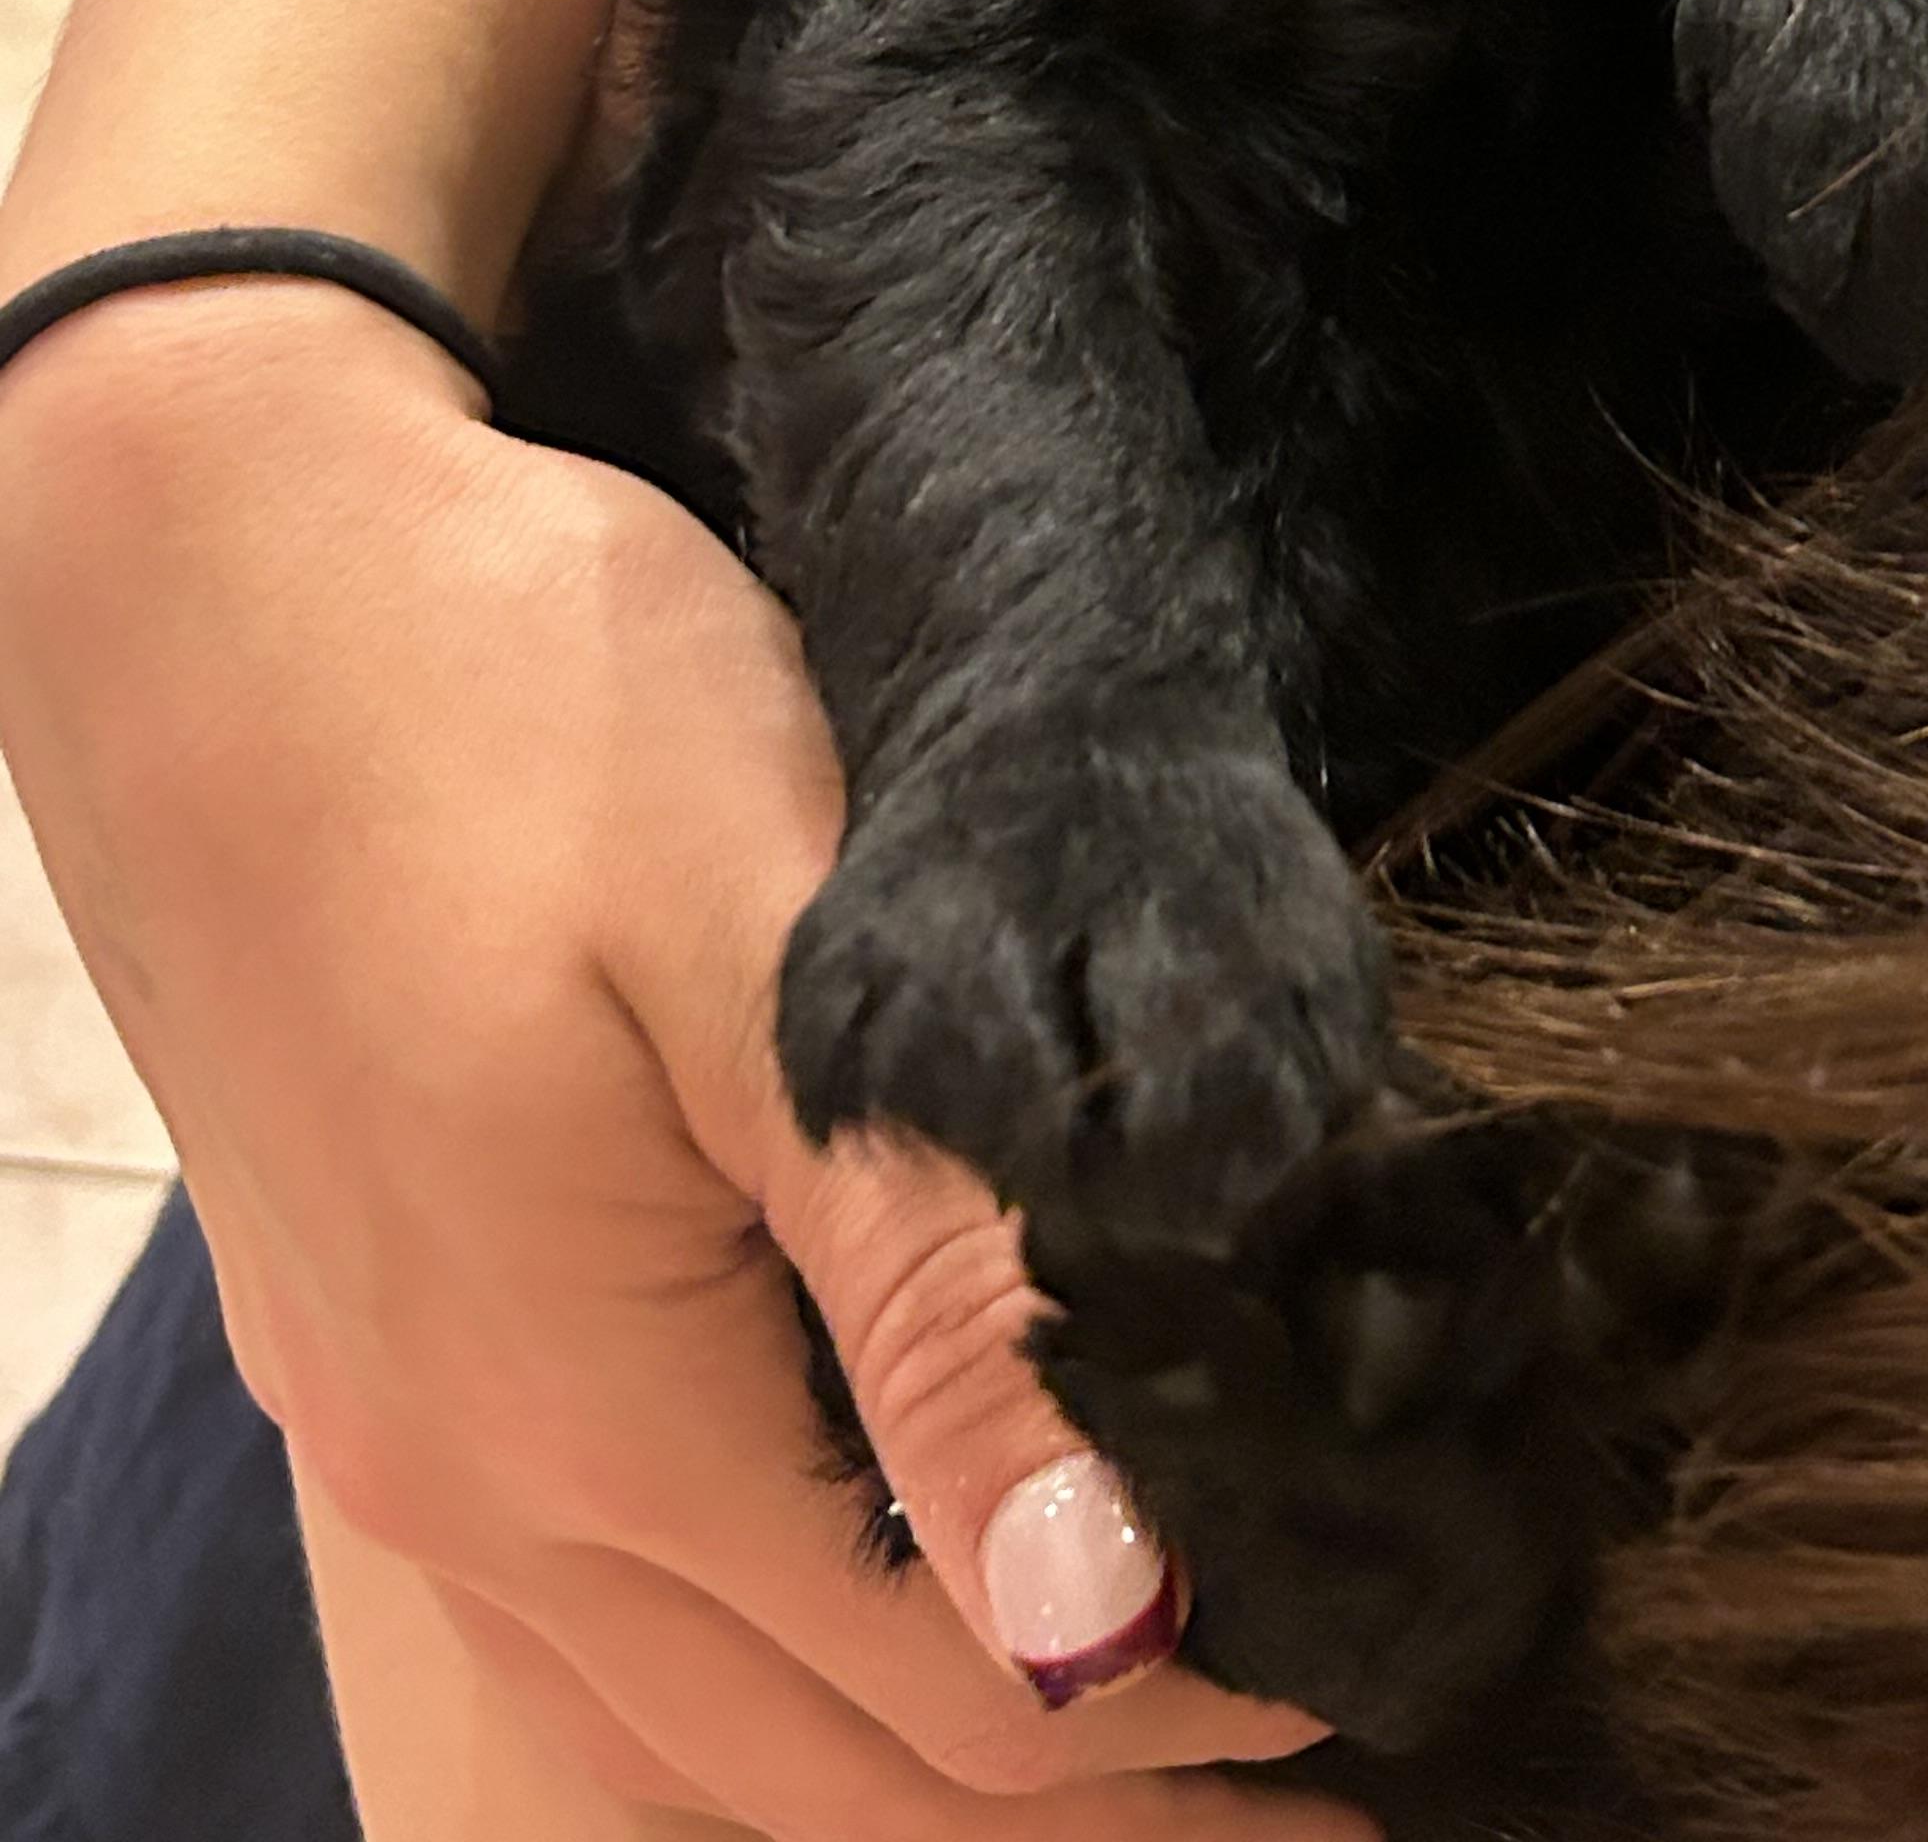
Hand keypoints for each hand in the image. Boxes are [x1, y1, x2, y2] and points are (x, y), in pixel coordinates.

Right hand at [0, 286, 1359, 1839]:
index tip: (1374, 1662)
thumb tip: (1102, 1606)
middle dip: (1080, 1788)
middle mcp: (469, 1486)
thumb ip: (927, 1291)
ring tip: (1126, 1726)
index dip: (1178, 1715)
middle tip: (1319, 1780)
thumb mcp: (761, 952)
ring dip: (917, 1751)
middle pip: (815, 1765)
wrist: (207, 554)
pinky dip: (760, 1665)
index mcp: (588, 1420)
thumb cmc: (505, 697)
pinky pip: (585, 1623)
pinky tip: (859, 1599)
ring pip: (685, 1722)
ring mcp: (397, 1424)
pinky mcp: (374, 1330)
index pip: (944, 1690)